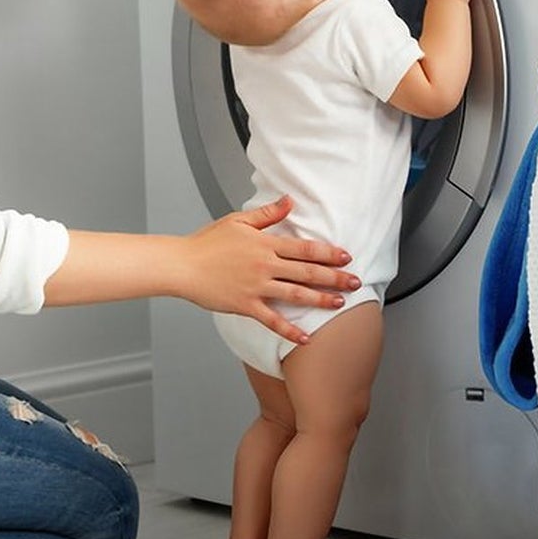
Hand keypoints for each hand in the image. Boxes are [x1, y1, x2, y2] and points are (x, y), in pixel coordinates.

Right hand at [181, 196, 358, 342]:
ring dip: (320, 300)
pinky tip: (305, 337)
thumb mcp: (238, 220)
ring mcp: (256, 287)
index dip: (329, 253)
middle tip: (356, 282)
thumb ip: (268, 214)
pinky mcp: (245, 305)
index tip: (346, 257)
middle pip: (307, 272)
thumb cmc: (207, 242)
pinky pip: (272, 320)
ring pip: (295, 295)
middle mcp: (265, 265)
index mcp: (265, 244)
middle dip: (335, 277)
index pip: (305, 248)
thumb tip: (289, 201)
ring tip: (339, 303)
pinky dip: (290, 330)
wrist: (182, 265)